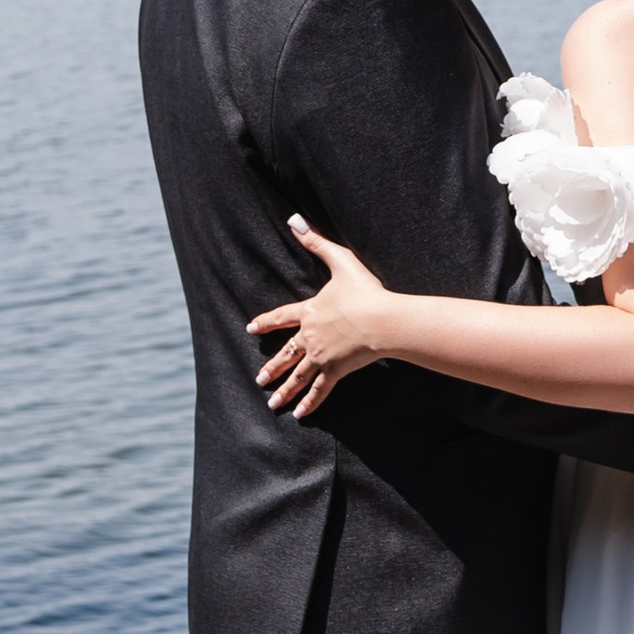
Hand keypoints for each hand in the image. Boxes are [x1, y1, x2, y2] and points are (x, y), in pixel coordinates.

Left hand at [248, 217, 397, 417]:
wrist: (381, 319)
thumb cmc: (364, 291)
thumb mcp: (340, 261)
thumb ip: (316, 241)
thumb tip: (293, 219)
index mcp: (310, 311)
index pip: (282, 317)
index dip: (266, 323)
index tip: (251, 329)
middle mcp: (311, 337)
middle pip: (286, 354)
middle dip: (272, 367)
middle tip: (259, 380)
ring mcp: (322, 356)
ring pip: (298, 376)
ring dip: (284, 390)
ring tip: (271, 402)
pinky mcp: (336, 371)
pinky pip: (319, 391)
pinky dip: (309, 403)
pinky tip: (300, 414)